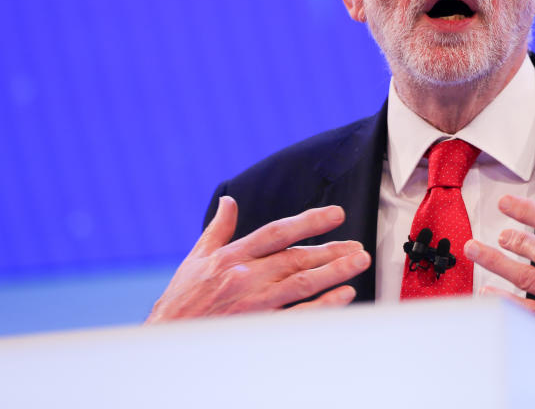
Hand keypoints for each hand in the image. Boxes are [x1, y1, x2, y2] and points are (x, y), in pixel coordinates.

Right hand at [146, 196, 370, 322]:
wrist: (167, 340)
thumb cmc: (181, 300)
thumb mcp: (196, 258)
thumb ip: (219, 229)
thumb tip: (229, 201)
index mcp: (232, 257)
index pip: (277, 232)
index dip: (309, 221)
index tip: (336, 214)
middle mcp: (245, 277)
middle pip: (296, 258)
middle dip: (331, 249)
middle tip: (357, 244)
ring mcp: (253, 303)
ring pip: (302, 283)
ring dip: (334, 272)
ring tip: (359, 262)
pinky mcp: (258, 326)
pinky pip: (297, 315)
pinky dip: (322, 305)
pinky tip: (343, 295)